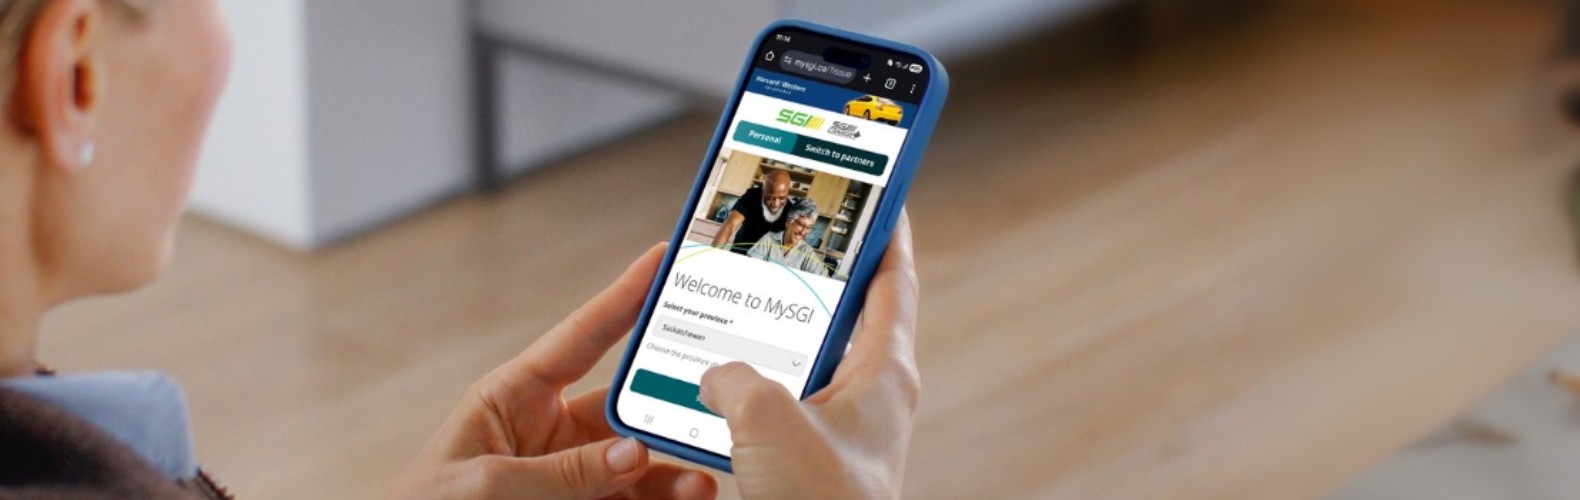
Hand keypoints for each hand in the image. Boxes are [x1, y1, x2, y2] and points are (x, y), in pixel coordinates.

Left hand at [396, 244, 717, 499]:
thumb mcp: (484, 486)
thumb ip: (561, 473)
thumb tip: (633, 451)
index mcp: (513, 397)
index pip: (580, 337)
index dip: (623, 297)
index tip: (664, 259)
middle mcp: (549, 431)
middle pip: (624, 407)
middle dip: (667, 406)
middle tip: (709, 401)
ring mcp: (569, 475)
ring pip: (636, 463)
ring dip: (672, 472)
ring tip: (700, 486)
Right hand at [700, 211, 920, 498]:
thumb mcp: (765, 419)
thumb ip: (733, 375)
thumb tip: (715, 375)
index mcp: (883, 372)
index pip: (893, 281)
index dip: (886, 232)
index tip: (880, 194)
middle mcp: (870, 397)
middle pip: (845, 316)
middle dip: (814, 277)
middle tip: (784, 236)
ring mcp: (843, 432)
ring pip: (805, 364)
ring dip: (772, 336)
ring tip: (732, 304)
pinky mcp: (813, 463)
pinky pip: (779, 408)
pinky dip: (749, 390)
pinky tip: (711, 385)